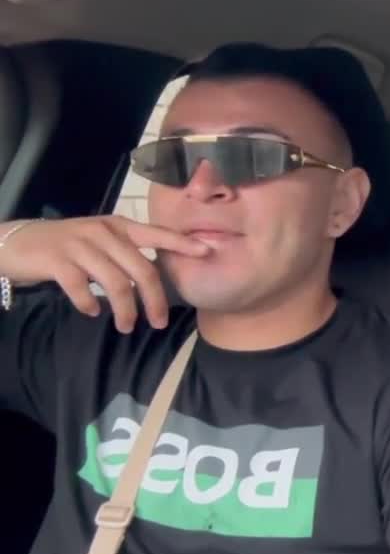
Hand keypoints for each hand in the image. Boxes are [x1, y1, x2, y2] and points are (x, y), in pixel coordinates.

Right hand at [0, 216, 209, 331]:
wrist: (16, 242)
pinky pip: (81, 288)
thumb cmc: (67, 247)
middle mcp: (103, 232)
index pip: (157, 234)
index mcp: (119, 226)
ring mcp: (79, 245)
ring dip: (125, 310)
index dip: (182, 244)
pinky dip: (90, 304)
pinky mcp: (57, 260)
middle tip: (158, 323)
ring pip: (116, 283)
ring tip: (127, 326)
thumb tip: (158, 277)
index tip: (208, 253)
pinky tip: (92, 312)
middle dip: (155, 300)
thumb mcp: (100, 241)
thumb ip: (127, 253)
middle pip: (142, 270)